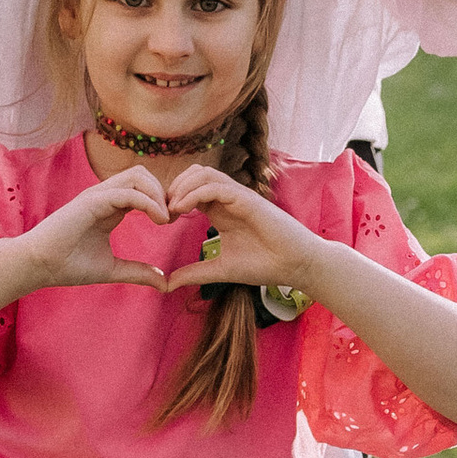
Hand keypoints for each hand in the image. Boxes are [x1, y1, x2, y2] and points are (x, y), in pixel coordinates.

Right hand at [25, 163, 178, 286]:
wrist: (38, 266)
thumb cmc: (67, 265)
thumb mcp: (111, 269)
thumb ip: (137, 272)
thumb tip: (163, 282)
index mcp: (110, 207)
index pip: (143, 188)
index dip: (162, 200)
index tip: (175, 221)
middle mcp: (104, 196)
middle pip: (143, 174)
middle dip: (163, 191)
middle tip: (175, 217)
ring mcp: (97, 195)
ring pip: (137, 175)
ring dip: (158, 193)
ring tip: (166, 219)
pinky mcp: (92, 201)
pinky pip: (128, 193)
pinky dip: (148, 203)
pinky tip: (159, 220)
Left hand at [154, 165, 319, 299]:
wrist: (296, 266)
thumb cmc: (264, 265)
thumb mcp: (220, 270)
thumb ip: (194, 273)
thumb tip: (167, 284)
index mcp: (221, 210)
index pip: (191, 189)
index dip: (172, 199)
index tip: (161, 220)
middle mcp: (229, 198)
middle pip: (194, 173)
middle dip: (174, 187)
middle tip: (161, 211)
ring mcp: (239, 196)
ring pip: (204, 173)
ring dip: (182, 186)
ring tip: (170, 209)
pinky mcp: (248, 199)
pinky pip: (216, 186)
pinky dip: (195, 193)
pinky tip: (183, 210)